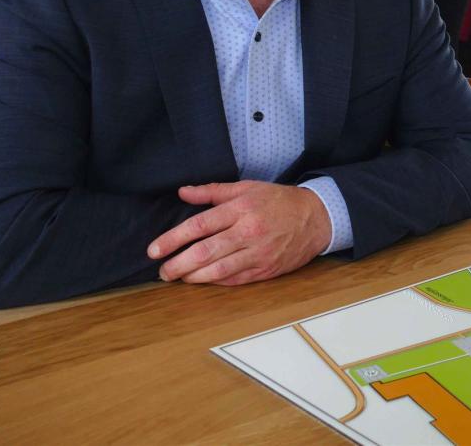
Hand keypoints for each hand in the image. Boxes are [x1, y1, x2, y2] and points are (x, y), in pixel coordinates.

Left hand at [147, 181, 331, 285]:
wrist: (316, 218)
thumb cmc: (279, 201)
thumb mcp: (248, 187)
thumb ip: (213, 191)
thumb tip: (183, 192)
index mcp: (241, 209)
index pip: (199, 225)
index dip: (172, 239)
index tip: (154, 250)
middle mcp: (248, 232)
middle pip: (204, 252)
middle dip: (177, 264)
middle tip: (162, 271)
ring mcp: (258, 254)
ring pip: (217, 271)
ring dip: (193, 277)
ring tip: (178, 278)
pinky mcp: (266, 270)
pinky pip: (235, 280)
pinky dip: (215, 282)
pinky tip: (203, 280)